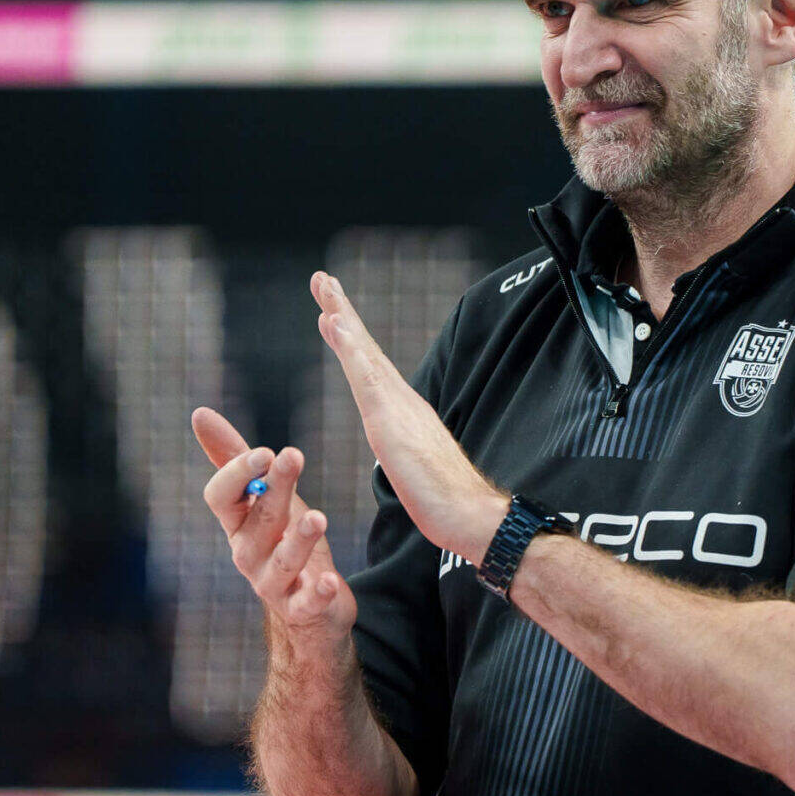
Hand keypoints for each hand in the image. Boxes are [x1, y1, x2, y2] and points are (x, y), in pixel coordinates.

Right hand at [191, 406, 355, 644]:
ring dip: (299, 539)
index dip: (238, 474)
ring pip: (282, 561)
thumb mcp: (265, 496)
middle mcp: (247, 553)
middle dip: (276, 488)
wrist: (309, 605)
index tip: (265, 451)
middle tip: (293, 457)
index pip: (222, 497)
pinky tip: (330, 581)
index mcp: (237, 523)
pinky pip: (305, 603)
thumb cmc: (283, 540)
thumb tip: (199, 413)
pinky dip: (317, 593)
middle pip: (259, 519)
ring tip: (318, 517)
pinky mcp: (300, 609)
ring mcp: (271, 584)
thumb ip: (236, 459)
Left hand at [312, 271, 506, 562]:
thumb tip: (399, 450)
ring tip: (324, 289)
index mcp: (402, 413)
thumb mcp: (412, 471)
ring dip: (343, 318)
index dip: (350, 339)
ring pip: (364, 354)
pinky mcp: (392, 422)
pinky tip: (335, 323)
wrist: (473, 516)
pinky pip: (365, 376)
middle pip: (365, 350)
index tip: (331, 311)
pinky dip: (349, 347)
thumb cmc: (447, 503)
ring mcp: (398, 408)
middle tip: (320, 279)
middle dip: (342, 311)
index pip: (370, 368)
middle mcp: (402, 401)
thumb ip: (404, 453)